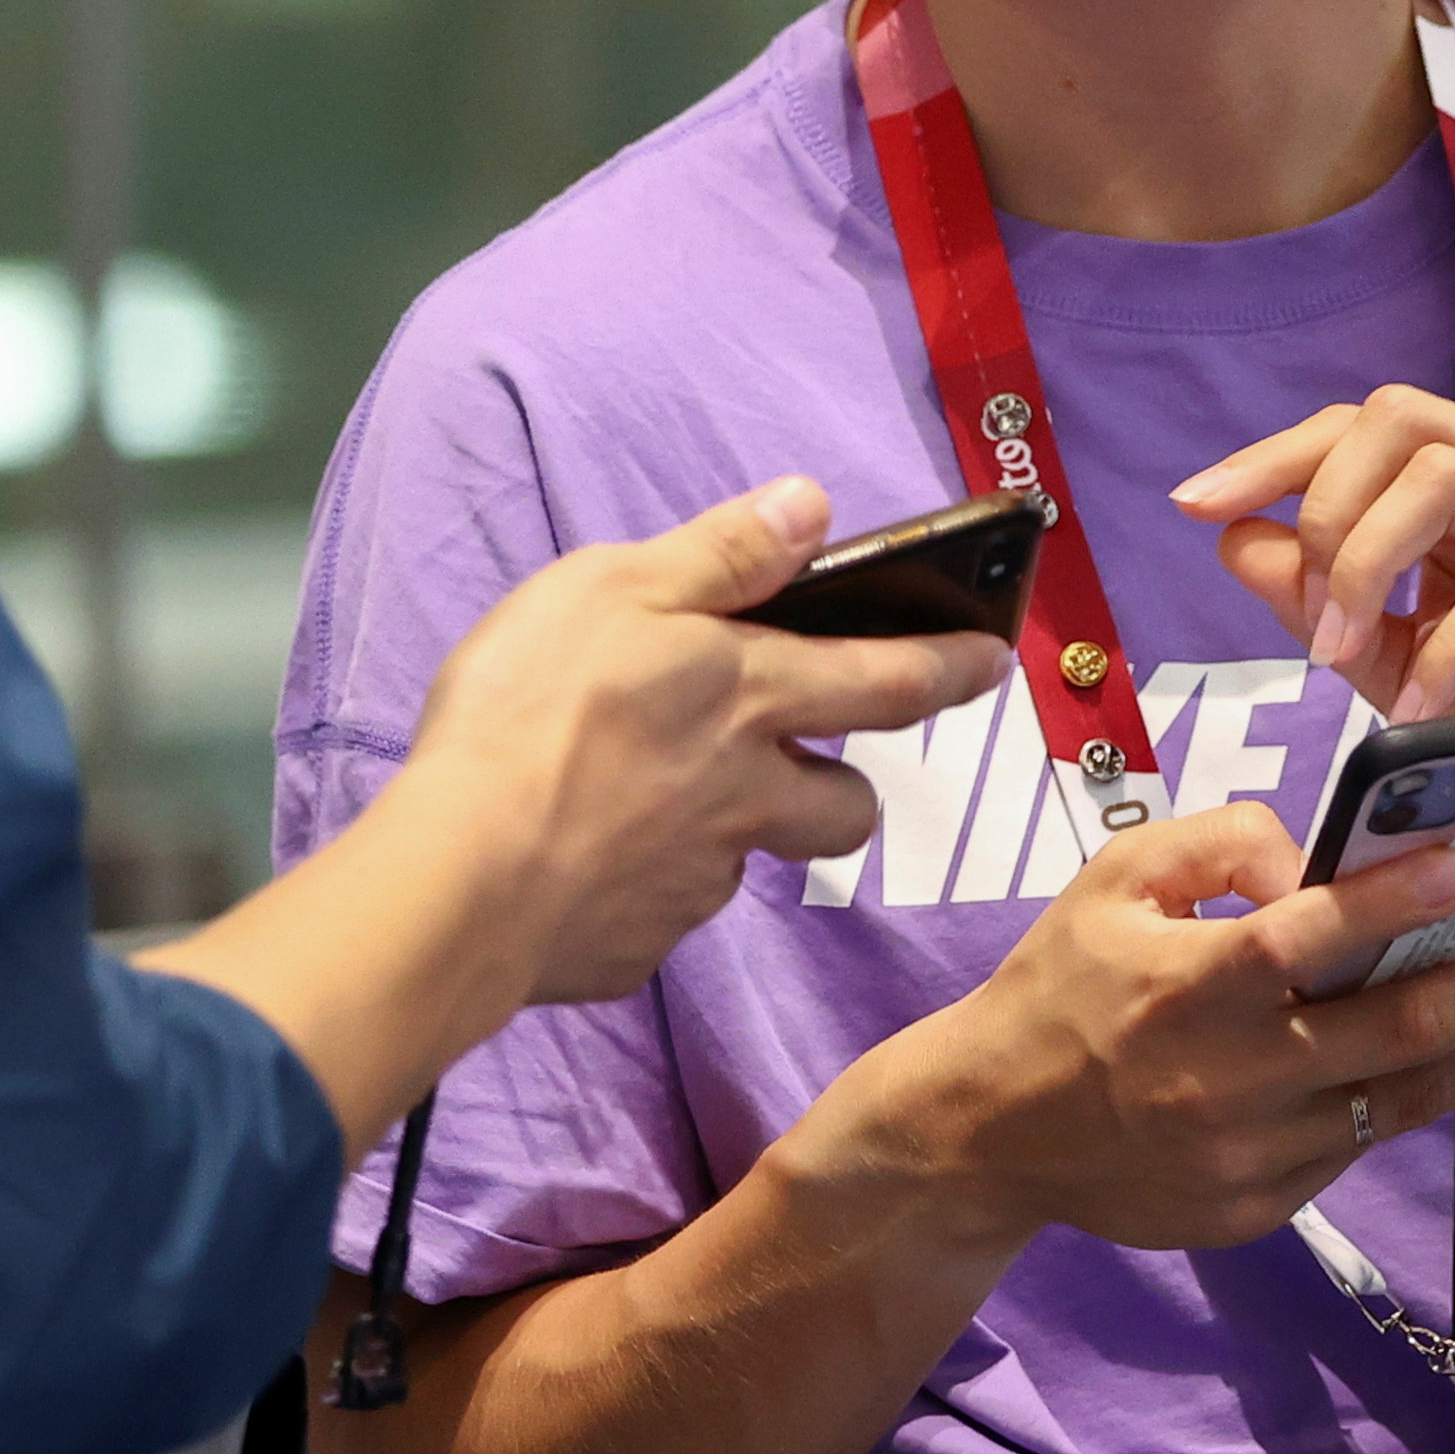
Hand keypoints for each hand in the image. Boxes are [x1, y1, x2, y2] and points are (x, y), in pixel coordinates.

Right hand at [408, 478, 1007, 1007]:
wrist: (461, 879)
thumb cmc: (532, 713)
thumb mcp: (617, 588)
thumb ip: (722, 553)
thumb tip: (814, 506)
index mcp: (752, 696)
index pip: (889, 679)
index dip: (950, 668)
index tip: (993, 664)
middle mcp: (747, 797)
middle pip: (846, 808)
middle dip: (847, 788)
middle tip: (808, 768)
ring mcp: (695, 882)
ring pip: (750, 861)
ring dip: (735, 836)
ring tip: (658, 806)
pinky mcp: (637, 947)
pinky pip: (656, 914)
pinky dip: (633, 889)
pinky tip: (576, 862)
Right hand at [816, 805, 1454, 1258]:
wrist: (991, 1135)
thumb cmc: (1063, 984)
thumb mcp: (1114, 879)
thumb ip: (1221, 845)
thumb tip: (1322, 866)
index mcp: (1187, 987)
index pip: (1300, 941)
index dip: (1386, 906)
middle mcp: (1231, 1077)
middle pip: (1396, 1030)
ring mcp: (1254, 1153)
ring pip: (1407, 1096)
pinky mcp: (1265, 1205)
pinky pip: (1365, 1137)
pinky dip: (1436, 1093)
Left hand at [1174, 384, 1454, 721]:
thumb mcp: (1389, 656)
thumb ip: (1315, 598)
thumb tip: (1236, 537)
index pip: (1360, 425)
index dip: (1274, 455)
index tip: (1195, 505)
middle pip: (1401, 416)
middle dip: (1326, 506)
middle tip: (1309, 620)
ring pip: (1449, 476)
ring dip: (1368, 565)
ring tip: (1345, 656)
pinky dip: (1444, 651)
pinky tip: (1414, 707)